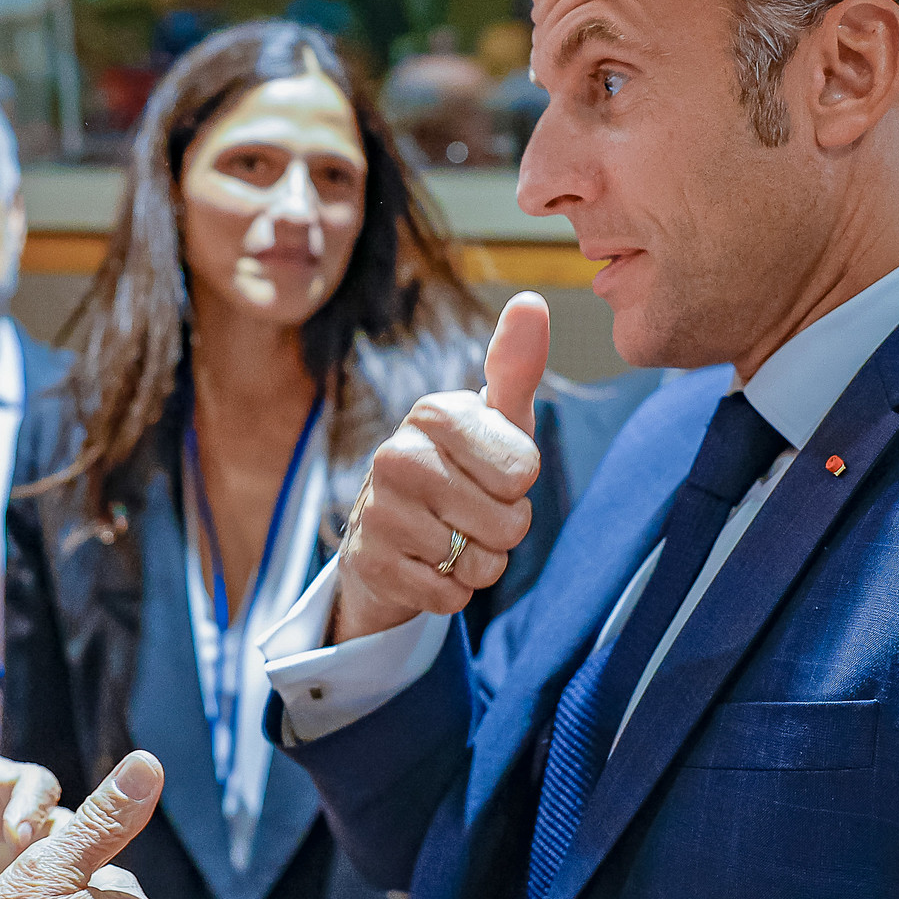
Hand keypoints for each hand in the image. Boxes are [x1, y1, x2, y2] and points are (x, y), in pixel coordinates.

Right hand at [334, 294, 550, 642]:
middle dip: (502, 531)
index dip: (518, 484)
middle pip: (508, 522)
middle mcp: (396, 455)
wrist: (389, 535)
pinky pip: (448, 598)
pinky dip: (449, 593)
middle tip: (470, 514)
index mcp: (434, 412)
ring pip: (478, 563)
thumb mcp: (495, 420)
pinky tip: (426, 568)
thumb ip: (516, 366)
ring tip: (447, 540)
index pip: (524, 470)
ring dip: (476, 564)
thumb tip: (531, 300)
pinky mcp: (368, 564)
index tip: (489, 473)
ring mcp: (376, 510)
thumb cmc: (460, 470)